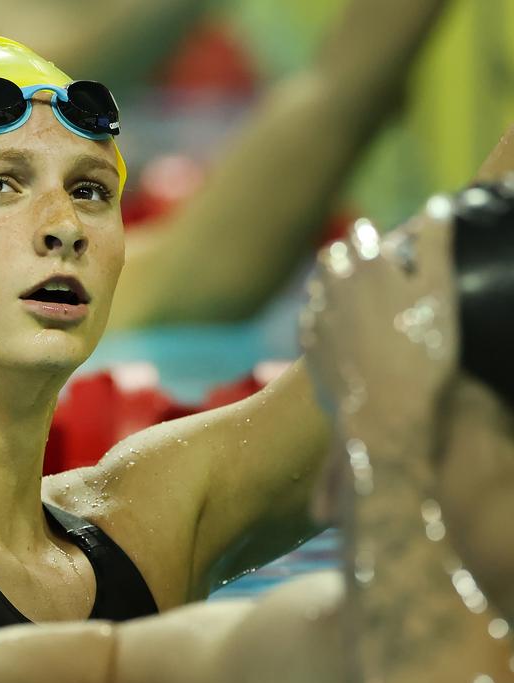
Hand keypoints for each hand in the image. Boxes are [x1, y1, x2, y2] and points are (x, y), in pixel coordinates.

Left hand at [300, 206, 457, 446]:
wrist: (384, 414)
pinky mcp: (308, 346)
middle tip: (371, 270)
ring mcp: (315, 317)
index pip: (361, 233)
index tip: (387, 246)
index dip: (374, 237)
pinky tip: (343, 330)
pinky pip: (311, 321)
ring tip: (357, 299)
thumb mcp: (439, 294)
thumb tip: (437, 204)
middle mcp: (331, 286)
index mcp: (363, 266)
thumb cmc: (421, 353)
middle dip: (349, 257)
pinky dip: (323, 318)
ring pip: (318, 287)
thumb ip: (436, 246)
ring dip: (333, 286)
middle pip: (333, 256)